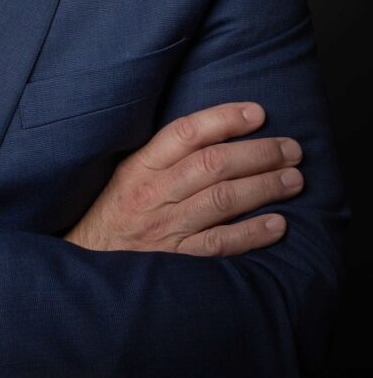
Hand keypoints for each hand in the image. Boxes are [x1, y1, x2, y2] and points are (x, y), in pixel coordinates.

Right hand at [64, 102, 302, 255]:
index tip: (258, 112)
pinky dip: (252, 233)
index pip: (185, 133)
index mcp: (139, 167)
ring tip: (294, 179)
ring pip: (222, 200)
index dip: (224, 119)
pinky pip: (220, 244)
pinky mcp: (177, 259)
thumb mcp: (125, 175)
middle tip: (292, 149)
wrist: (84, 264)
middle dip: (258, 153)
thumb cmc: (110, 214)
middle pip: (213, 164)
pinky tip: (278, 224)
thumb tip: (213, 133)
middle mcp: (153, 193)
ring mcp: (166, 227)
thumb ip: (161, 157)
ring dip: (264, 187)